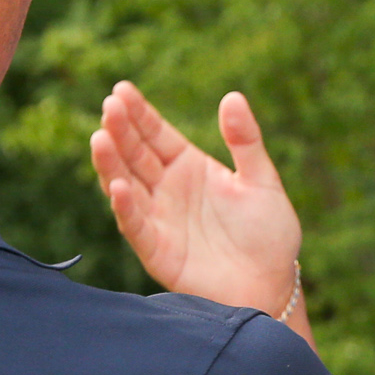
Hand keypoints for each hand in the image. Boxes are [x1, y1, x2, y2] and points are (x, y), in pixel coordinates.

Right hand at [89, 82, 302, 318]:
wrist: (272, 285)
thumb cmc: (269, 234)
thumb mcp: (262, 180)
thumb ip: (245, 141)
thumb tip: (232, 96)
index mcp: (189, 167)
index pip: (156, 134)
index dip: (139, 113)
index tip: (121, 90)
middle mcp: (167, 189)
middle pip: (136, 154)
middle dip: (121, 130)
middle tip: (110, 106)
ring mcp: (159, 219)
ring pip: (126, 185)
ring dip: (112, 164)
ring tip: (101, 138)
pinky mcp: (157, 250)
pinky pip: (136, 225)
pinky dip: (125, 207)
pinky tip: (118, 186)